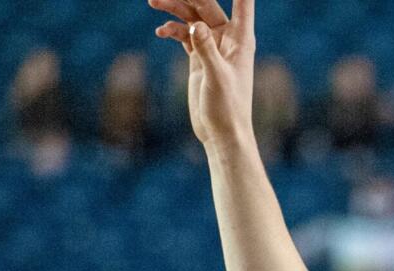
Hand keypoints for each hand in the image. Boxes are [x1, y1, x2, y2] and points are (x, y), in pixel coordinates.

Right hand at [149, 0, 254, 147]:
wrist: (221, 134)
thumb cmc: (227, 109)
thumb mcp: (216, 78)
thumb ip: (206, 50)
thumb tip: (195, 26)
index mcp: (241, 39)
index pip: (242, 1)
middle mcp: (228, 39)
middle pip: (205, 3)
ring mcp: (213, 47)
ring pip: (191, 16)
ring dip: (173, 7)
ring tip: (151, 2)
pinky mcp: (200, 58)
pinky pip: (184, 34)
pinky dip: (172, 29)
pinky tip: (160, 32)